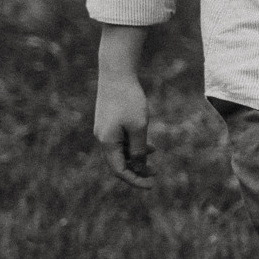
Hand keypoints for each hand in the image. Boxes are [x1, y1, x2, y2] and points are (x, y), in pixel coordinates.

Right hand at [94, 68, 154, 186]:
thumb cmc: (128, 99)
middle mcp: (102, 138)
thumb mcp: (138, 127)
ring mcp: (104, 129)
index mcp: (107, 142)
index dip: (135, 180)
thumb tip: (138, 166)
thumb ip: (138, 148)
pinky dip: (134, 145)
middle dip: (137, 170)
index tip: (152, 185)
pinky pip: (121, 140)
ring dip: (137, 156)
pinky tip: (148, 144)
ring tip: (154, 156)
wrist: (116, 73)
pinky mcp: (108, 121)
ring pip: (121, 151)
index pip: (120, 171)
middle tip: (156, 174)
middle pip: (119, 163)